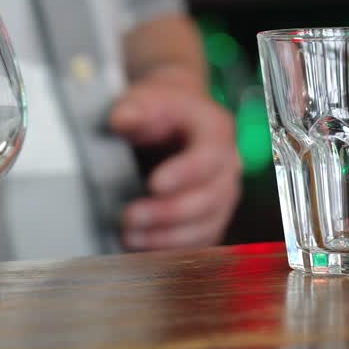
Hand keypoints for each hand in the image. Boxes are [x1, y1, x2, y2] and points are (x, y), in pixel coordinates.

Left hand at [109, 70, 241, 250]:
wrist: (175, 121)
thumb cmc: (160, 111)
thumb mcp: (146, 97)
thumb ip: (134, 107)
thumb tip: (120, 120)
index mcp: (216, 132)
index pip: (208, 157)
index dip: (184, 173)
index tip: (153, 184)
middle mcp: (227, 167)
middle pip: (209, 198)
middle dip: (168, 213)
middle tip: (129, 217)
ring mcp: (222, 197)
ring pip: (207, 226)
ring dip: (168, 238)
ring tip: (129, 237)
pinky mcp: (211, 219)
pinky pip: (200, 243)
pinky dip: (173, 251)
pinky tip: (142, 249)